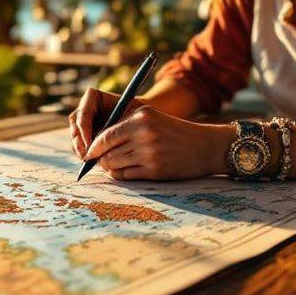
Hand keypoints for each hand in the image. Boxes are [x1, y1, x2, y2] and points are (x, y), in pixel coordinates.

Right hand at [68, 88, 142, 159]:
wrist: (141, 119)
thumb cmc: (137, 114)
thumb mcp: (128, 116)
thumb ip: (114, 126)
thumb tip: (99, 142)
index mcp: (92, 97)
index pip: (83, 113)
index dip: (84, 129)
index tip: (91, 143)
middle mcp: (85, 108)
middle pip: (75, 125)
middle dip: (79, 141)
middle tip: (87, 155)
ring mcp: (84, 122)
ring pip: (75, 136)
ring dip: (80, 149)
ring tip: (89, 160)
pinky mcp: (85, 135)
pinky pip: (79, 144)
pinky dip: (84, 153)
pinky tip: (91, 161)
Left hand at [80, 104, 231, 180]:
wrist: (206, 147)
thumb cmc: (175, 133)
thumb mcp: (152, 119)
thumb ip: (125, 126)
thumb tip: (96, 144)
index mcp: (141, 118)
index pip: (106, 135)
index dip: (94, 146)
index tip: (89, 153)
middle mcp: (144, 134)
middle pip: (107, 152)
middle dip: (101, 159)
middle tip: (101, 162)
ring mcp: (149, 154)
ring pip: (115, 164)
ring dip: (110, 167)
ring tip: (114, 166)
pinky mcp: (154, 170)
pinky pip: (126, 176)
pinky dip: (121, 175)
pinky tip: (126, 172)